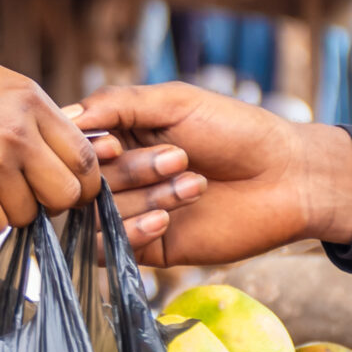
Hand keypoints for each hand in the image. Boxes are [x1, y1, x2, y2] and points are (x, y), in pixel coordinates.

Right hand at [0, 59, 98, 233]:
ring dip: (5, 211)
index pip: (85, 155)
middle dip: (49, 204)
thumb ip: (30, 111)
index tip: (65, 191)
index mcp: (30, 99)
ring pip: (28, 215)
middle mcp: (18, 129)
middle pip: (68, 193)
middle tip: (22, 197)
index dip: (81, 182)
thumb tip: (69, 141)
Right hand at [70, 82, 351, 266]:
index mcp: (123, 135)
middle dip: (130, 171)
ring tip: (193, 184)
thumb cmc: (237, 131)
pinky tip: (167, 219)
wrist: (288, 179)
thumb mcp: (175, 102)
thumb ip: (117, 104)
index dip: (88, 150)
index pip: (75, 147)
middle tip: (179, 158)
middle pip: (86, 182)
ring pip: (98, 215)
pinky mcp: (149, 248)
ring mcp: (133, 212)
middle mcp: (122, 175)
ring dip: (144, 199)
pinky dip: (132, 233)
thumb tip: (63, 114)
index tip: (116, 143)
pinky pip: (111, 249)